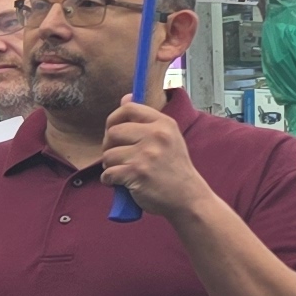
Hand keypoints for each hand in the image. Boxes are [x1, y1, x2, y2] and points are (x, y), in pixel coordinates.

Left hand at [98, 97, 205, 219]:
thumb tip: (125, 98)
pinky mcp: (137, 173)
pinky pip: (107, 173)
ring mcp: (146, 154)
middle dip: (109, 146)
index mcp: (164, 124)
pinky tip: (121, 183)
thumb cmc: (174, 169)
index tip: (113, 131)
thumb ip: (146, 120)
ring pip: (108, 155)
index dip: (114, 119)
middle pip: (113, 132)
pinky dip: (109, 180)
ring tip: (124, 171)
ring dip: (110, 166)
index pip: (128, 109)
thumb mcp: (169, 138)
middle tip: (119, 157)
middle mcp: (156, 135)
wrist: (188, 197)